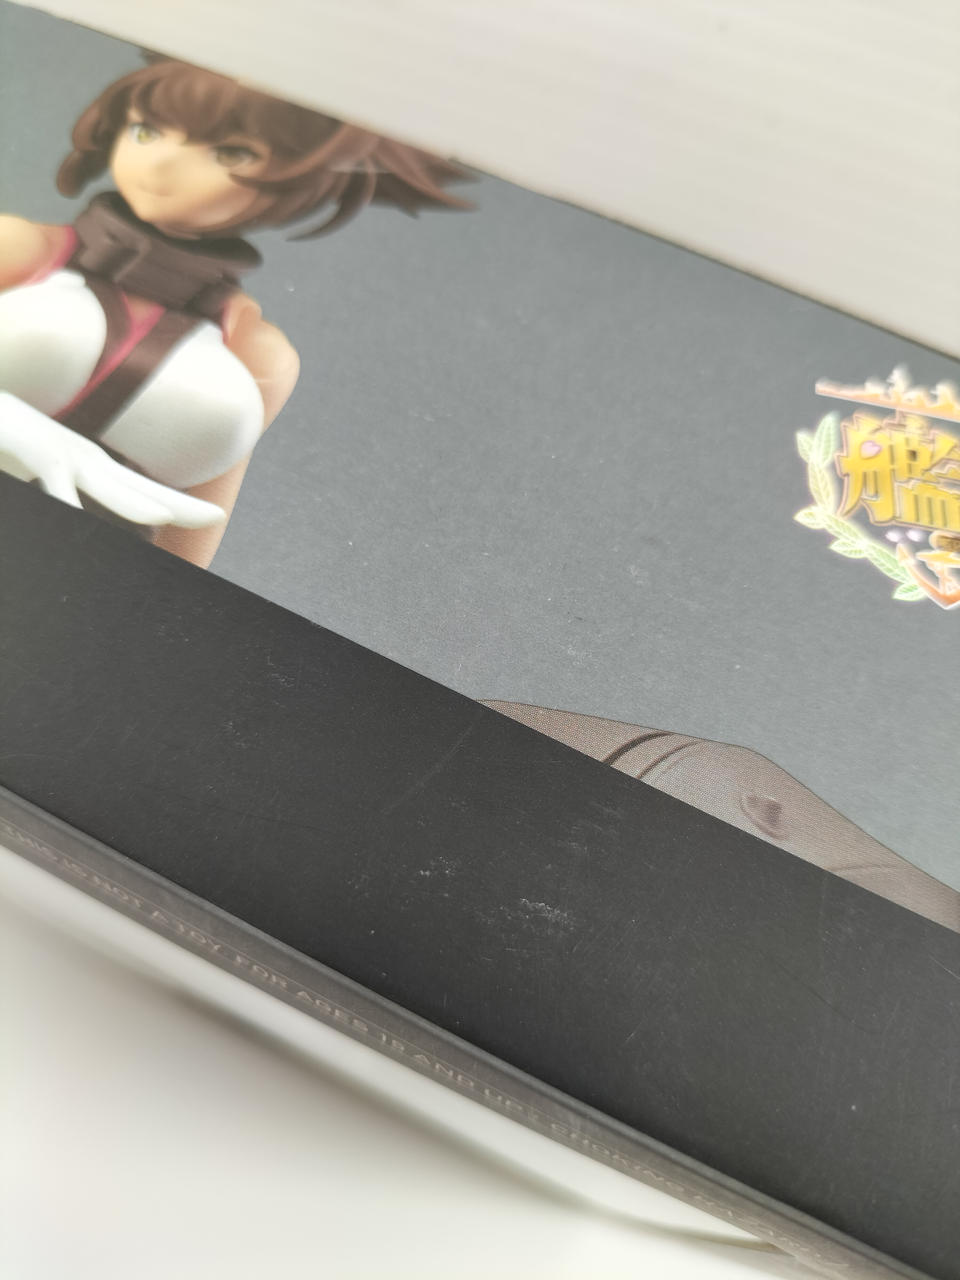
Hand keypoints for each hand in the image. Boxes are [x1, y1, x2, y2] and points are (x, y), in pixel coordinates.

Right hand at [0, 392, 224, 527]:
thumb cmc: (8, 441)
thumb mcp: (42, 472)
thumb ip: (66, 491)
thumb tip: (82, 509)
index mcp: (89, 466)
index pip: (141, 491)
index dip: (179, 505)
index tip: (217, 518)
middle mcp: (81, 457)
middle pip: (135, 487)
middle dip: (177, 503)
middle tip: (218, 517)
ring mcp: (57, 451)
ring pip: (100, 480)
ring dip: (131, 499)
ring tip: (162, 517)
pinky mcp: (30, 447)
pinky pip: (51, 475)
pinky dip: (64, 499)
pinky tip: (79, 518)